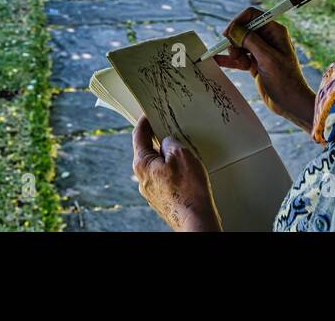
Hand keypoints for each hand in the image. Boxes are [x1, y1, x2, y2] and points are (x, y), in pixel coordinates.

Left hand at [132, 116, 221, 230]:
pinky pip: (164, 179)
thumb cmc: (189, 189)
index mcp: (142, 164)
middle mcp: (142, 178)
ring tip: (184, 155)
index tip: (148, 114)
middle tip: (171, 131)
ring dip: (168, 158)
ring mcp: (151, 191)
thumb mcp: (181, 154)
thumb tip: (166, 143)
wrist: (196, 220)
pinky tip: (186, 173)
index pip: (138, 136)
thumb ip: (170, 142)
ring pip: (157, 166)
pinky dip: (172, 172)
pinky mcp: (161, 199)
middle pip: (147, 151)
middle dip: (159, 141)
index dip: (144, 122)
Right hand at [214, 5, 315, 132]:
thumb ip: (250, 41)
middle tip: (234, 53)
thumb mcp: (267, 58)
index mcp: (275, 31)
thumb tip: (233, 28)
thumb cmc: (285, 80)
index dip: (238, 22)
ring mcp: (261, 51)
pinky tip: (217, 60)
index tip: (227, 34)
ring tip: (241, 64)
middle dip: (235, 40)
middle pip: (243, 29)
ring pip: (239, 44)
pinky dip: (230, 59)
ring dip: (234, 52)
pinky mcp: (255, 64)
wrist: (290, 103)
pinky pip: (239, 57)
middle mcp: (268, 38)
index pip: (252, 15)